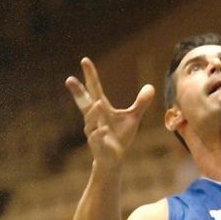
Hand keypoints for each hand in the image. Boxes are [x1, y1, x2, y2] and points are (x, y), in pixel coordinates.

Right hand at [65, 57, 154, 171]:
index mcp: (100, 109)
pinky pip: (97, 138)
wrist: (114, 159)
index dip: (90, 75)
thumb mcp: (133, 117)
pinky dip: (100, 134)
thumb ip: (141, 102)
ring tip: (98, 103)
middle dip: (77, 92)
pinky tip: (104, 129)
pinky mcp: (99, 146)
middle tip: (69, 79)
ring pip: (90, 121)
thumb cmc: (119, 136)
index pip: (94, 89)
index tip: (85, 60)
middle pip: (84, 103)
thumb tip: (151, 86)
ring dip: (93, 113)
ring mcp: (94, 132)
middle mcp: (94, 119)